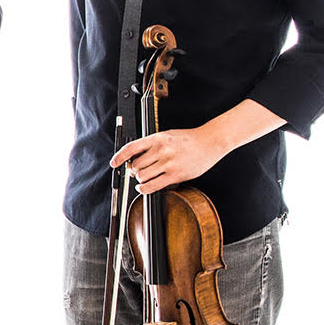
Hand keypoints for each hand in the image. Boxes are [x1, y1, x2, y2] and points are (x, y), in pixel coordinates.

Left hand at [112, 127, 226, 195]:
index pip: (131, 148)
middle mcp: (161, 150)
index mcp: (157, 138)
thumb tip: (134, 157)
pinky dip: (143, 189)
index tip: (114, 163)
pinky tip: (143, 187)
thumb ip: (151, 145)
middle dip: (134, 170)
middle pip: (135, 165)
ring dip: (140, 179)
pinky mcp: (175, 175)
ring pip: (142, 176)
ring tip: (144, 177)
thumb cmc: (188, 139)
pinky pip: (152, 186)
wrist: (209, 142)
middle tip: (137, 171)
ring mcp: (168, 163)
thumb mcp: (167, 135)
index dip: (119, 157)